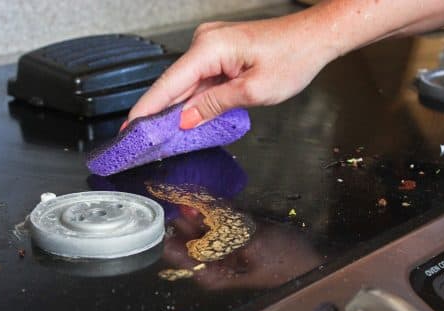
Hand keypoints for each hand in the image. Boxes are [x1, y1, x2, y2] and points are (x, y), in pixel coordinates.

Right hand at [127, 13, 339, 128]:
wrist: (314, 37)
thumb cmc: (292, 57)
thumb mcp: (253, 91)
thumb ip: (214, 106)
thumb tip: (185, 120)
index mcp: (209, 48)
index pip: (168, 84)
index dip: (146, 109)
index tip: (129, 130)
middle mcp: (204, 42)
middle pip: (173, 84)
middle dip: (157, 114)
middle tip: (140, 141)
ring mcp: (211, 46)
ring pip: (185, 84)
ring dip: (175, 109)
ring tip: (158, 136)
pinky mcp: (219, 53)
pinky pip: (199, 80)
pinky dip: (192, 100)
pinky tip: (183, 119)